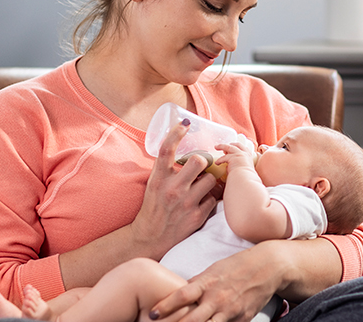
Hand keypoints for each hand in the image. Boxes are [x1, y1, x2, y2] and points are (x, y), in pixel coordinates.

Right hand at [133, 119, 218, 256]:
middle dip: (203, 161)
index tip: (185, 123)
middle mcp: (172, 189)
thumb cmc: (153, 208)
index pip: (166, 150)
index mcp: (158, 179)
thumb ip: (168, 170)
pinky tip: (201, 203)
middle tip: (201, 167)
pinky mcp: (197, 217)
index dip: (176, 133)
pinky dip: (209, 199)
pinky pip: (213, 199)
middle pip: (199, 161)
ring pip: (211, 180)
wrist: (150, 238)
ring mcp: (186, 203)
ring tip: (200, 188)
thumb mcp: (154, 184)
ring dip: (208, 181)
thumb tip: (185, 151)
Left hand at [150, 242, 285, 321]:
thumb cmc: (237, 266)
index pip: (182, 295)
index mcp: (207, 282)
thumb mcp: (214, 270)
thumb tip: (179, 293)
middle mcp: (217, 298)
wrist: (268, 267)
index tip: (152, 314)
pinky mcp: (242, 319)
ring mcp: (230, 311)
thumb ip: (197, 284)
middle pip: (191, 319)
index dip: (165, 305)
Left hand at [214, 140, 256, 174]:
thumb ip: (236, 166)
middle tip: (225, 146)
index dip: (239, 147)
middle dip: (231, 144)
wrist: (245, 179)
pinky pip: (224, 157)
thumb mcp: (243, 169)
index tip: (234, 146)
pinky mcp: (232, 157)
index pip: (245, 148)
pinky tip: (216, 163)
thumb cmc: (245, 177)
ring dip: (222, 146)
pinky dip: (219, 160)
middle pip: (237, 144)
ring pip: (229, 147)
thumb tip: (228, 166)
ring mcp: (239, 154)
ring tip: (216, 147)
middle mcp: (245, 154)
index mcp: (249, 157)